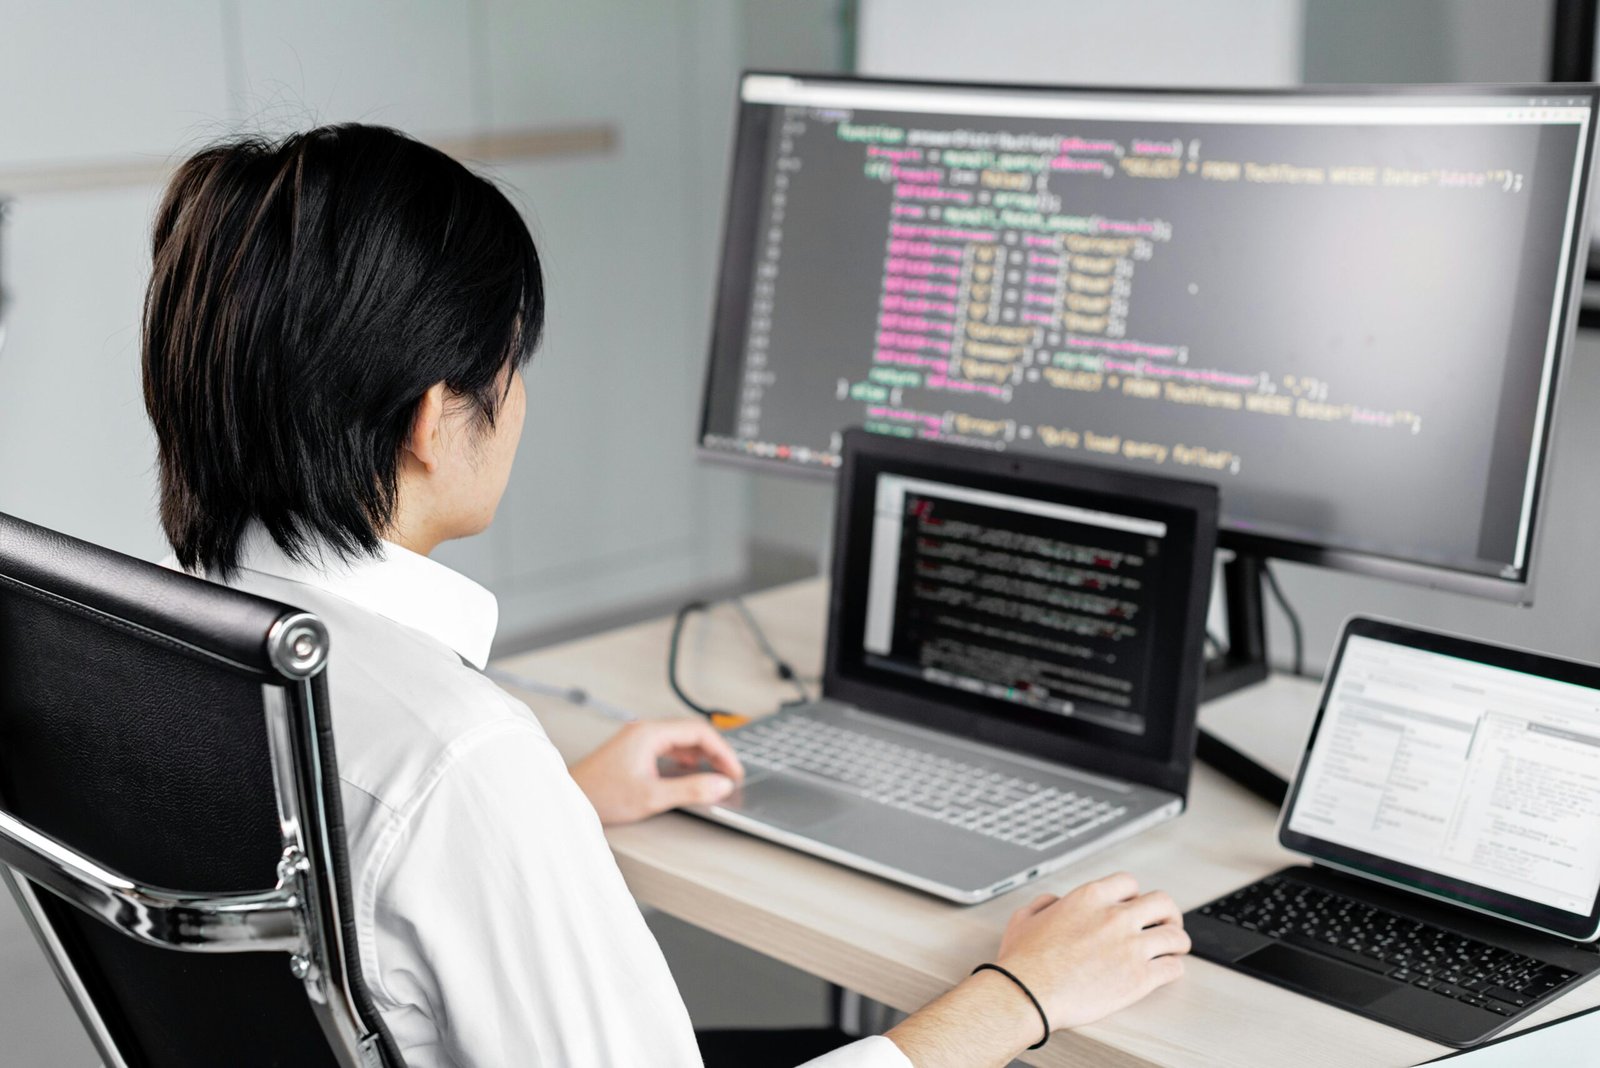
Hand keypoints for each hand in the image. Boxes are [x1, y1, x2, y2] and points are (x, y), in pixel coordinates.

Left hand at [569, 718, 743, 825]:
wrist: (568, 800)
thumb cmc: (600, 795)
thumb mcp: (652, 796)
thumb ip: (691, 790)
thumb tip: (721, 785)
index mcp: (650, 733)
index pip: (699, 732)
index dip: (722, 751)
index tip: (734, 770)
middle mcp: (645, 731)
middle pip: (692, 733)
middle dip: (715, 752)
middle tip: (729, 774)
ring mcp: (639, 740)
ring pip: (681, 740)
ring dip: (701, 756)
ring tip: (715, 775)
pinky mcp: (634, 751)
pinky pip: (669, 748)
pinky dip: (686, 759)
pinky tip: (691, 773)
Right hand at [994, 872, 1188, 1030]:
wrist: (1028, 993)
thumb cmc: (1024, 961)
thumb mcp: (1025, 917)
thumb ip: (1045, 903)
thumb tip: (1054, 902)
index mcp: (1090, 898)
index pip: (1129, 883)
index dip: (1134, 895)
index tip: (1134, 906)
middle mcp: (1115, 917)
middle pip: (1162, 903)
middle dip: (1167, 913)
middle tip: (1165, 923)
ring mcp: (1131, 947)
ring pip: (1175, 936)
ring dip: (1177, 941)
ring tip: (1175, 948)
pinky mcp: (1139, 978)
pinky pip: (1173, 968)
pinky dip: (1174, 968)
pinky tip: (1168, 971)